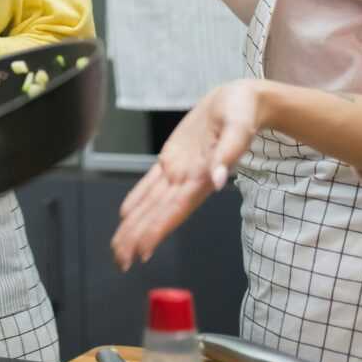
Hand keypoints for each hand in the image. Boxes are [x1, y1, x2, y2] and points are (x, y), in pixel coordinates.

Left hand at [110, 79, 266, 270]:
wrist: (239, 100)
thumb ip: (229, 154)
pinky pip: (151, 183)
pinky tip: (125, 215)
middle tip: (121, 261)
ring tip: (119, 248)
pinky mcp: (172, 158)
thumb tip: (220, 180)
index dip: (157, 230)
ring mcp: (179, 171)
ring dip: (135, 226)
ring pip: (151, 203)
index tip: (142, 251)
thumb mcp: (239, 128)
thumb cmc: (242, 113)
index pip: (175, 210)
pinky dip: (138, 199)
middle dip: (139, 237)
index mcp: (203, 177)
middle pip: (159, 214)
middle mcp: (188, 180)